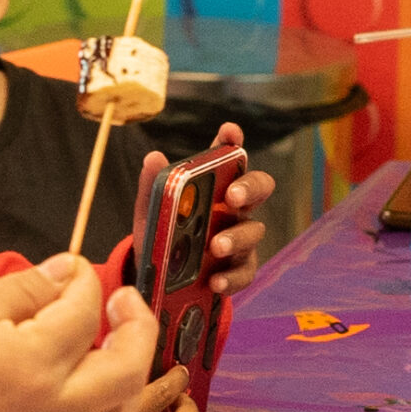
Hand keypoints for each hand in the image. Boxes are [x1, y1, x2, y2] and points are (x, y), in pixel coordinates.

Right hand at [0, 254, 155, 411]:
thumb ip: (29, 288)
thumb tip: (72, 273)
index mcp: (33, 366)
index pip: (84, 314)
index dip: (84, 281)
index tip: (73, 268)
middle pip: (127, 374)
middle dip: (137, 331)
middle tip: (124, 303)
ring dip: (125, 381)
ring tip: (108, 350)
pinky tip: (79, 399)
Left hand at [131, 123, 277, 296]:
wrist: (159, 280)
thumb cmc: (164, 235)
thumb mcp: (153, 211)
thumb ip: (154, 186)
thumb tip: (153, 157)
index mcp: (215, 187)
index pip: (229, 159)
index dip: (232, 142)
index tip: (229, 131)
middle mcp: (233, 209)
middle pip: (257, 188)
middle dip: (249, 187)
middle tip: (232, 195)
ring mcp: (240, 240)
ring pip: (253, 231)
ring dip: (236, 237)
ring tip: (215, 245)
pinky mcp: (239, 270)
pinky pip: (244, 272)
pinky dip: (231, 277)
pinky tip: (215, 280)